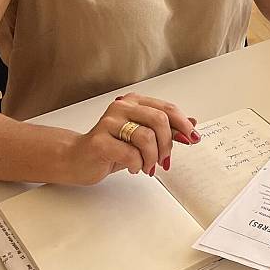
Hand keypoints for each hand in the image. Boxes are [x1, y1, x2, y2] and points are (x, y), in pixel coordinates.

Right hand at [61, 93, 200, 184]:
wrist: (77, 158)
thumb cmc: (111, 147)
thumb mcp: (143, 137)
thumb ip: (165, 129)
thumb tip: (192, 123)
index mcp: (134, 102)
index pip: (167, 109)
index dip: (183, 125)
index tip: (192, 138)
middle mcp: (122, 107)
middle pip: (160, 120)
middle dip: (167, 144)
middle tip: (164, 159)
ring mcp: (109, 122)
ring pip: (147, 138)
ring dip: (152, 158)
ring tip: (147, 166)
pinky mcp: (99, 141)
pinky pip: (130, 154)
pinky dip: (137, 165)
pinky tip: (133, 168)